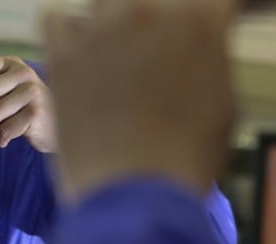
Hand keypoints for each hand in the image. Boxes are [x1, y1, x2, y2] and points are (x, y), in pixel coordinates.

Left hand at [42, 0, 237, 201]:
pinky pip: (54, 20)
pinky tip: (74, 58)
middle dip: (148, 25)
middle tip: (143, 59)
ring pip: (101, 4)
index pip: (203, 2)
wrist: (133, 194)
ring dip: (108, 26)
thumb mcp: (221, 106)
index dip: (200, 21)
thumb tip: (197, 54)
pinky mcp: (63, 55)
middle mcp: (151, 10)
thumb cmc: (183, 160)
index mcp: (202, 18)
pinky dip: (64, 35)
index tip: (181, 49)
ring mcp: (103, 30)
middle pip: (144, 0)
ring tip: (111, 60)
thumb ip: (207, 62)